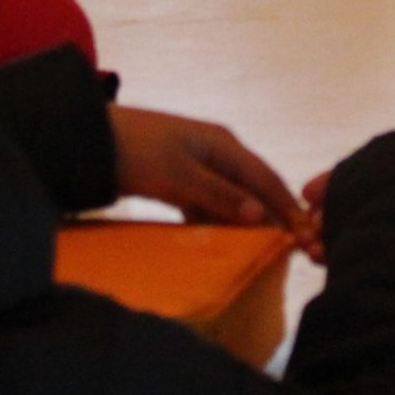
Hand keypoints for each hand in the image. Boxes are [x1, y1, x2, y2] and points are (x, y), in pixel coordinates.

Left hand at [109, 106, 320, 259]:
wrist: (89, 141)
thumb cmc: (137, 152)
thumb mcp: (179, 175)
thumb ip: (219, 195)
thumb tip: (260, 215)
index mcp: (224, 144)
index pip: (266, 177)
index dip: (287, 204)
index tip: (304, 233)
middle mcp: (218, 153)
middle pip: (253, 189)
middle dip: (271, 216)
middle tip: (287, 249)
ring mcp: (199, 167)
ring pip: (232, 200)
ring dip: (244, 223)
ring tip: (260, 253)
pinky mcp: (180, 182)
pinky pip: (208, 206)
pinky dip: (217, 223)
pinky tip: (221, 244)